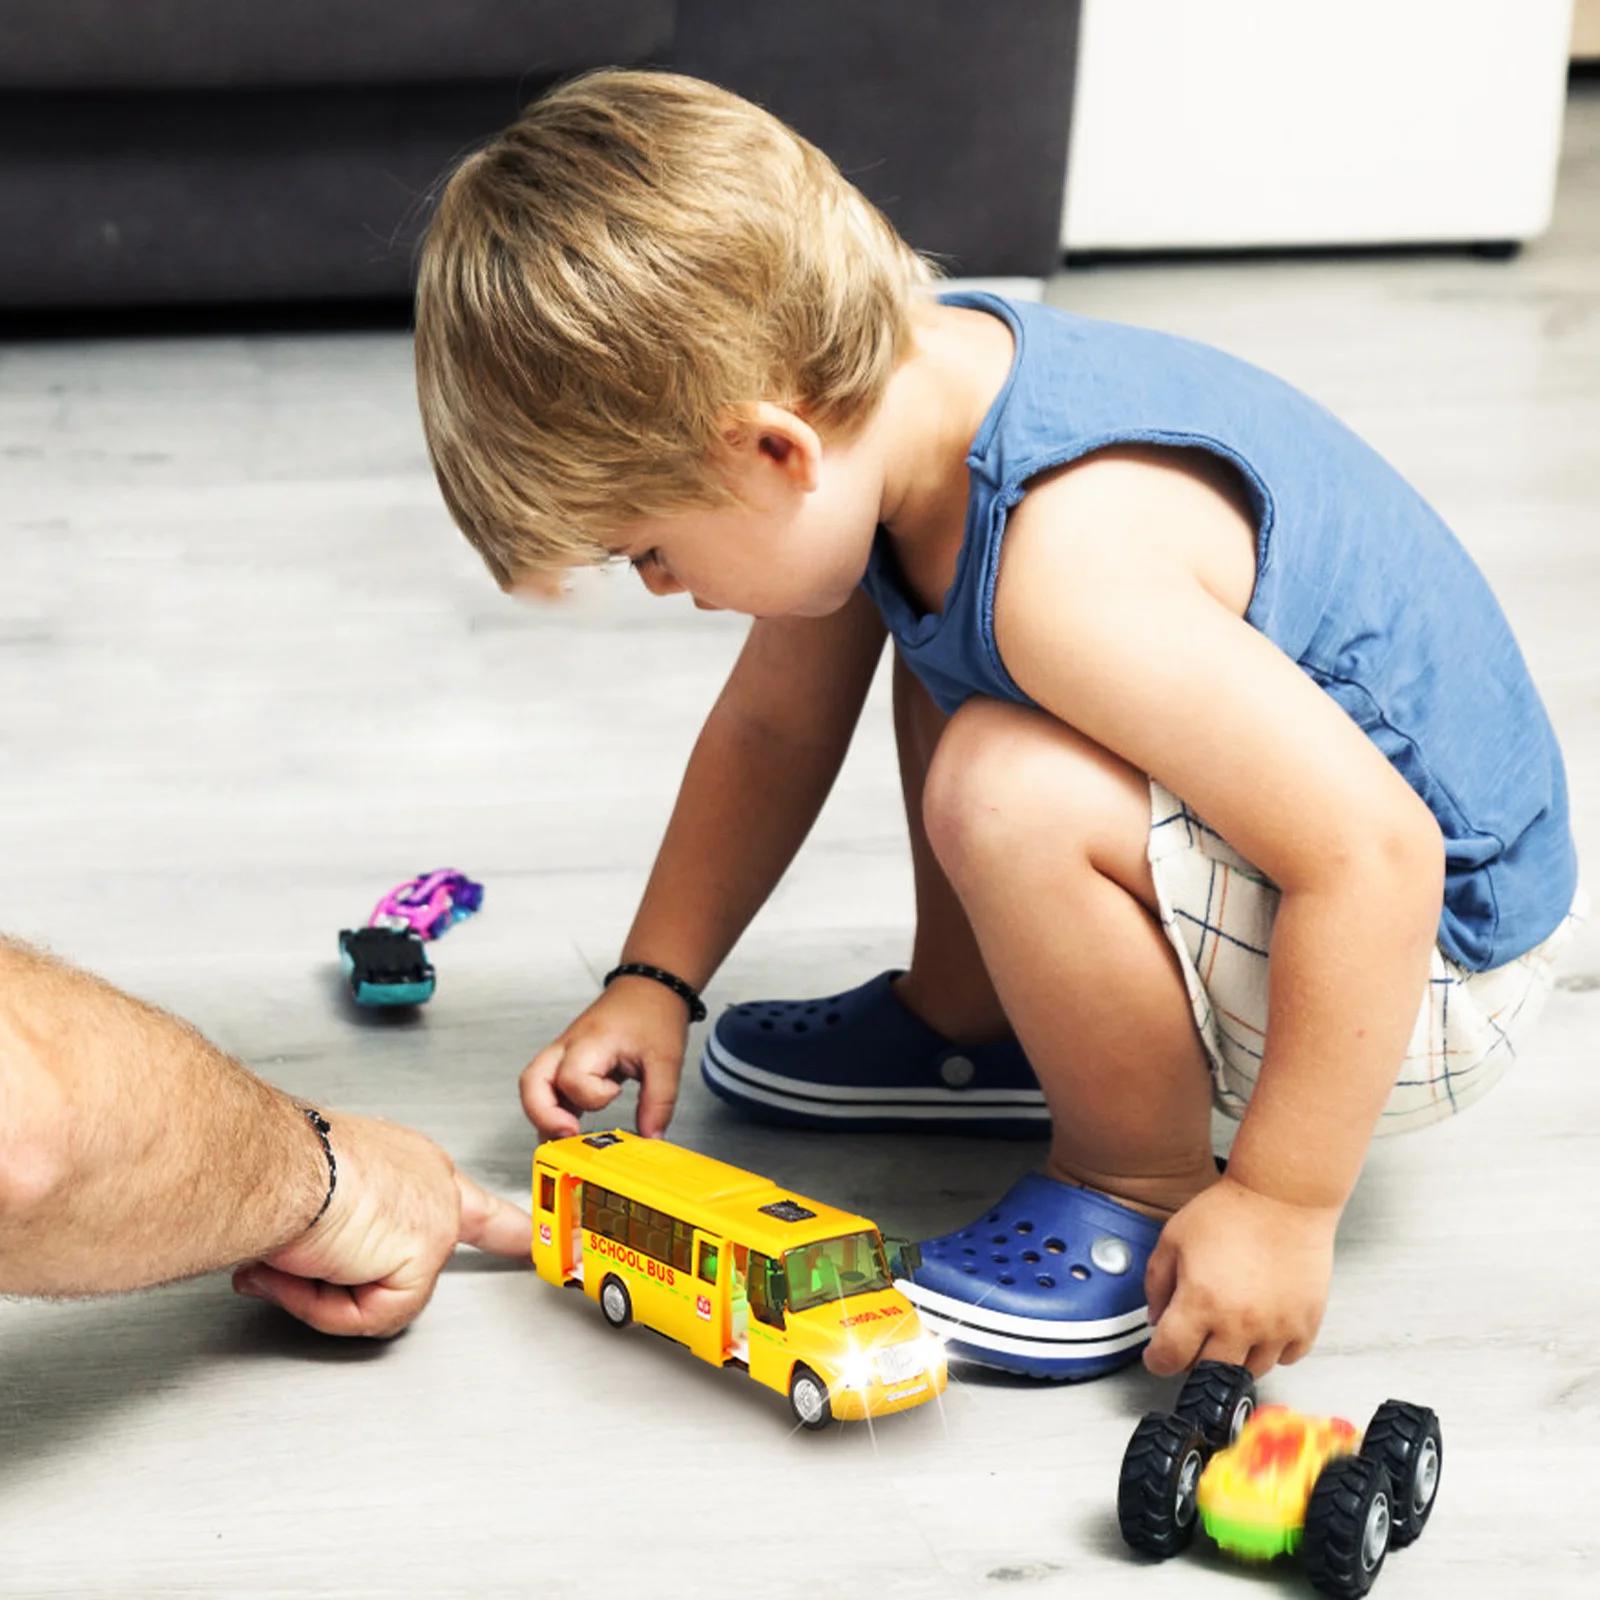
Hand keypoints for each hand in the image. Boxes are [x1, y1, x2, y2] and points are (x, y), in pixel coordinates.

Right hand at [231, 1113, 531, 1337]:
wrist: (272, 1162)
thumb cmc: (277, 1161)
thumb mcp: (310, 1195)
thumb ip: (321, 1238)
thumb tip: (284, 1272)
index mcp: (408, 1163)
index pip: (470, 1201)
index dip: (506, 1226)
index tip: (536, 1238)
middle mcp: (431, 1183)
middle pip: (417, 1263)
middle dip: (349, 1285)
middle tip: (319, 1261)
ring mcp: (436, 1219)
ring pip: (383, 1299)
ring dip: (322, 1292)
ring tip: (294, 1252)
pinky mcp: (426, 1252)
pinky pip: (378, 1314)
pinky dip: (330, 1307)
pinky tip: (312, 1267)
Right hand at [520, 978, 689, 1138]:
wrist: (650, 988)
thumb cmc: (653, 1013)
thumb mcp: (666, 1060)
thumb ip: (659, 1102)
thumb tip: (651, 1138)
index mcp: (591, 1041)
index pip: (572, 1078)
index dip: (593, 1095)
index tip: (616, 1092)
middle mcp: (568, 1047)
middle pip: (532, 1083)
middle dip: (543, 1115)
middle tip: (568, 1135)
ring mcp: (564, 1054)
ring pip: (533, 1088)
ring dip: (544, 1116)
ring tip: (566, 1139)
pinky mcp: (568, 1063)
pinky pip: (548, 1090)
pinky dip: (552, 1112)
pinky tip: (568, 1130)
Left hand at [1142, 1174, 1338, 1377]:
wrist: (1282, 1198)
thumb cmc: (1230, 1211)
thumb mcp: (1173, 1239)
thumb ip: (1157, 1283)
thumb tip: (1157, 1319)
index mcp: (1200, 1302)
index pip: (1170, 1357)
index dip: (1157, 1360)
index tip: (1157, 1356)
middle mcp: (1239, 1323)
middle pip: (1209, 1373)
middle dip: (1192, 1361)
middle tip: (1191, 1340)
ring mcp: (1276, 1328)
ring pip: (1249, 1372)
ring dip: (1232, 1358)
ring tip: (1227, 1328)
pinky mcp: (1305, 1325)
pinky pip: (1285, 1358)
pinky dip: (1270, 1350)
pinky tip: (1260, 1326)